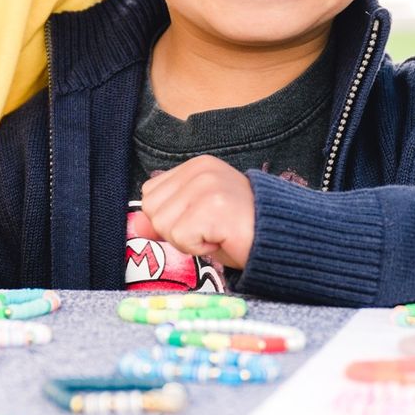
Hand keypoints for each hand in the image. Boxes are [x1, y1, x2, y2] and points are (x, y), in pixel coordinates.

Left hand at [128, 156, 255, 269]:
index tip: (201, 221)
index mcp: (195, 166)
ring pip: (164, 226)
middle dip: (177, 231)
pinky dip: (199, 248)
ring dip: (189, 241)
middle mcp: (200, 170)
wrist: (281, 238)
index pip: (150, 195)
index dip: (171, 218)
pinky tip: (222, 239)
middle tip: (210, 230)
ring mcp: (207, 186)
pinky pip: (181, 238)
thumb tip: (133, 224)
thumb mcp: (196, 218)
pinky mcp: (213, 207)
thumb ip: (164, 217)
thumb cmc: (239, 230)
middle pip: (152, 211)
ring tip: (217, 233)